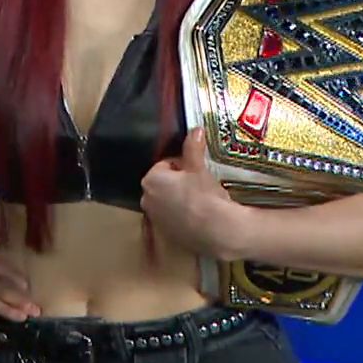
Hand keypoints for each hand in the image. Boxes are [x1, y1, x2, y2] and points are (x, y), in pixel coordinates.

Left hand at [142, 128, 247, 258]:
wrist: (216, 229)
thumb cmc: (204, 194)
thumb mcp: (199, 168)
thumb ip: (193, 147)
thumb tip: (195, 129)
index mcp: (150, 180)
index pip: (164, 165)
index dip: (182, 165)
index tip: (196, 169)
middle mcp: (146, 199)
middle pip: (163, 184)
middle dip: (178, 182)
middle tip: (199, 184)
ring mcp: (155, 219)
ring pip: (167, 202)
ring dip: (179, 199)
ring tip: (201, 200)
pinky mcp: (166, 233)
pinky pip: (173, 218)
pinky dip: (182, 215)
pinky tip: (199, 215)